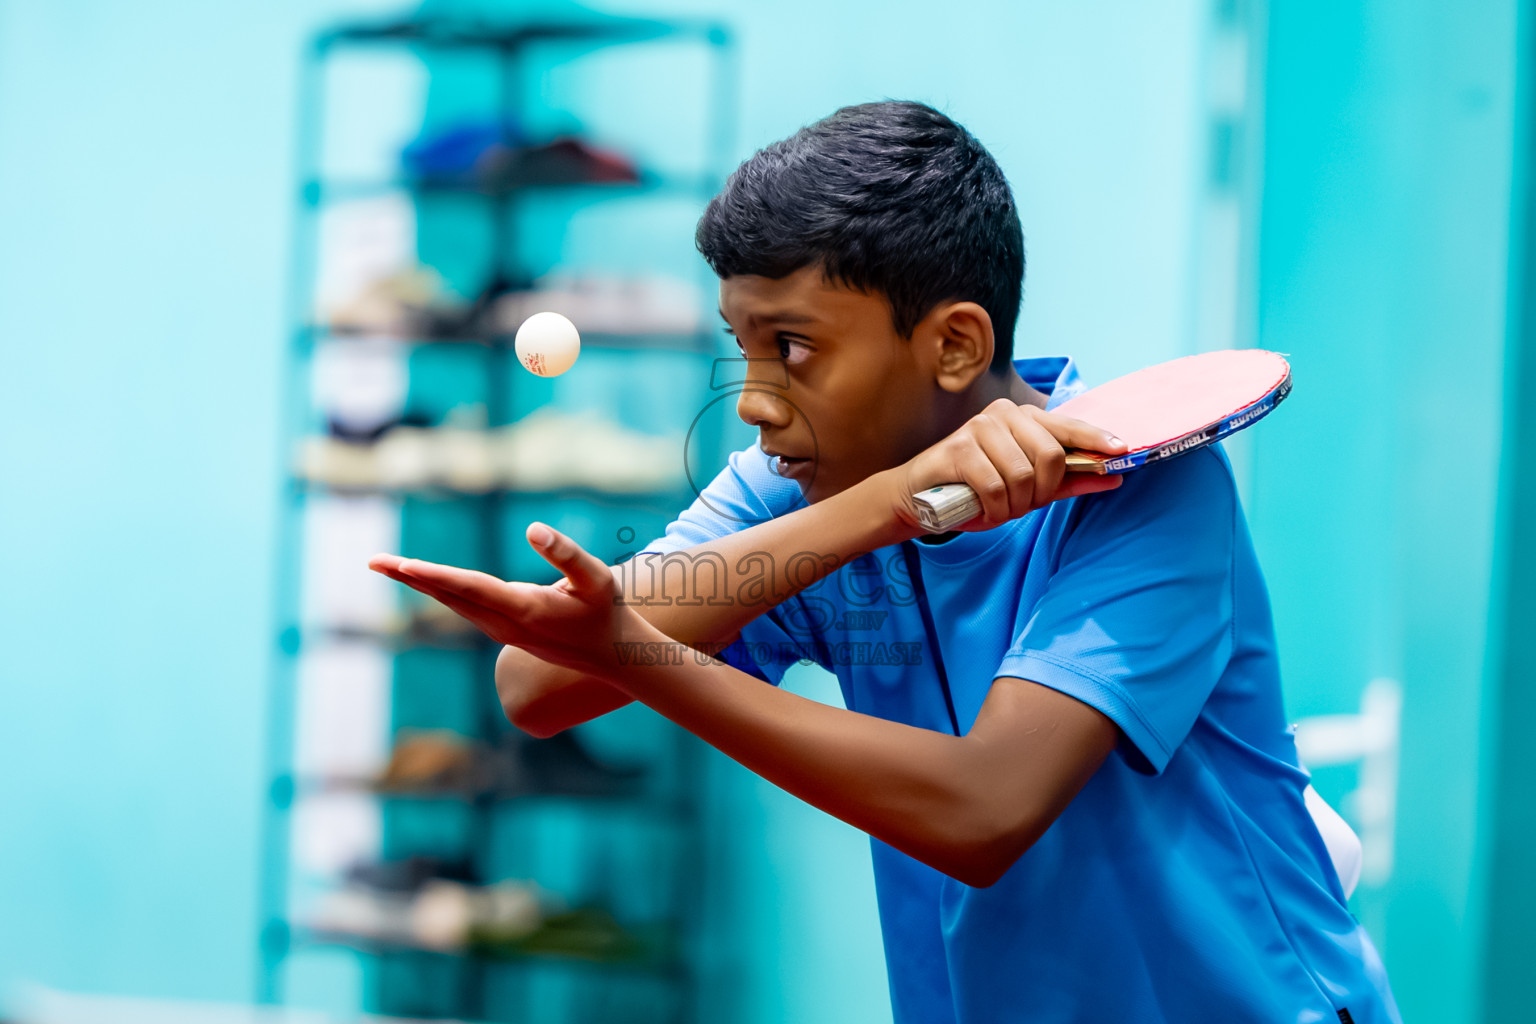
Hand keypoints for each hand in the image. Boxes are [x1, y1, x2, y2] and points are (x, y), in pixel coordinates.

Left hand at [367, 522, 648, 676]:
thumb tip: (532, 528)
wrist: (614, 658)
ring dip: (420, 584)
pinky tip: (426, 582)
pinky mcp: (506, 631)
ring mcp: (503, 631)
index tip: (401, 565)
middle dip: (410, 577)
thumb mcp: (597, 578)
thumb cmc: (608, 613)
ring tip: (389, 567)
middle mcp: (505, 624)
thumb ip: (566, 553)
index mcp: (524, 609)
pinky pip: (464, 608)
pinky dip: (440, 592)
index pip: (469, 587)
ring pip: (452, 604)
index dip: (433, 574)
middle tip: (373, 561)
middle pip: (449, 596)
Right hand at [887, 398, 1127, 532]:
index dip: (1095, 439)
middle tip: (1023, 504)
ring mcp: (980, 428)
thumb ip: (1069, 482)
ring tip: (999, 507)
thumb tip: (1114, 477)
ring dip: (1015, 504)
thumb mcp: (1027, 489)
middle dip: (1042, 491)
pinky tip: (984, 510)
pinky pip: (996, 487)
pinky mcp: (959, 448)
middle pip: (1050, 455)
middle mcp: (1004, 414)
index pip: (1068, 427)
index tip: (1121, 451)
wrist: (919, 497)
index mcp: (1024, 418)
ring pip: (1023, 475)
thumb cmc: (975, 489)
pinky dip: (995, 509)